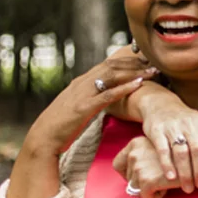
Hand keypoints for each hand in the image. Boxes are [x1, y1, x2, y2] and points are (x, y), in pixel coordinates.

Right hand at [24, 58, 159, 155]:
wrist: (44, 137)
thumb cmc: (62, 125)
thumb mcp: (79, 106)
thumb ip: (92, 98)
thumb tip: (108, 95)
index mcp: (81, 82)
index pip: (108, 64)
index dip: (128, 61)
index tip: (146, 61)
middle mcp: (82, 83)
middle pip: (112, 65)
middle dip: (134, 62)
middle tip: (154, 62)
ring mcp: (82, 94)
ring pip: (112, 75)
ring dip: (134, 72)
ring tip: (152, 72)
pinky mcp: (83, 107)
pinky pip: (107, 94)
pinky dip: (124, 88)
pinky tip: (138, 85)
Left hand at [113, 137, 176, 197]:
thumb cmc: (184, 152)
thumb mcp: (160, 147)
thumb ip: (146, 155)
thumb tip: (135, 175)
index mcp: (136, 143)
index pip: (118, 164)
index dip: (127, 174)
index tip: (141, 177)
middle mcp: (134, 153)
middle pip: (128, 178)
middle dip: (144, 183)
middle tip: (162, 178)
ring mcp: (139, 166)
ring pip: (137, 188)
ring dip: (152, 189)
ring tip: (167, 181)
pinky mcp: (147, 179)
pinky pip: (145, 196)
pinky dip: (157, 196)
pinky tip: (168, 188)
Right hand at [139, 97, 197, 193]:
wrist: (161, 105)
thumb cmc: (188, 122)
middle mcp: (190, 123)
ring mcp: (173, 127)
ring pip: (181, 152)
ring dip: (185, 172)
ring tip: (189, 187)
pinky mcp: (157, 131)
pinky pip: (163, 150)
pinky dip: (167, 165)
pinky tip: (172, 178)